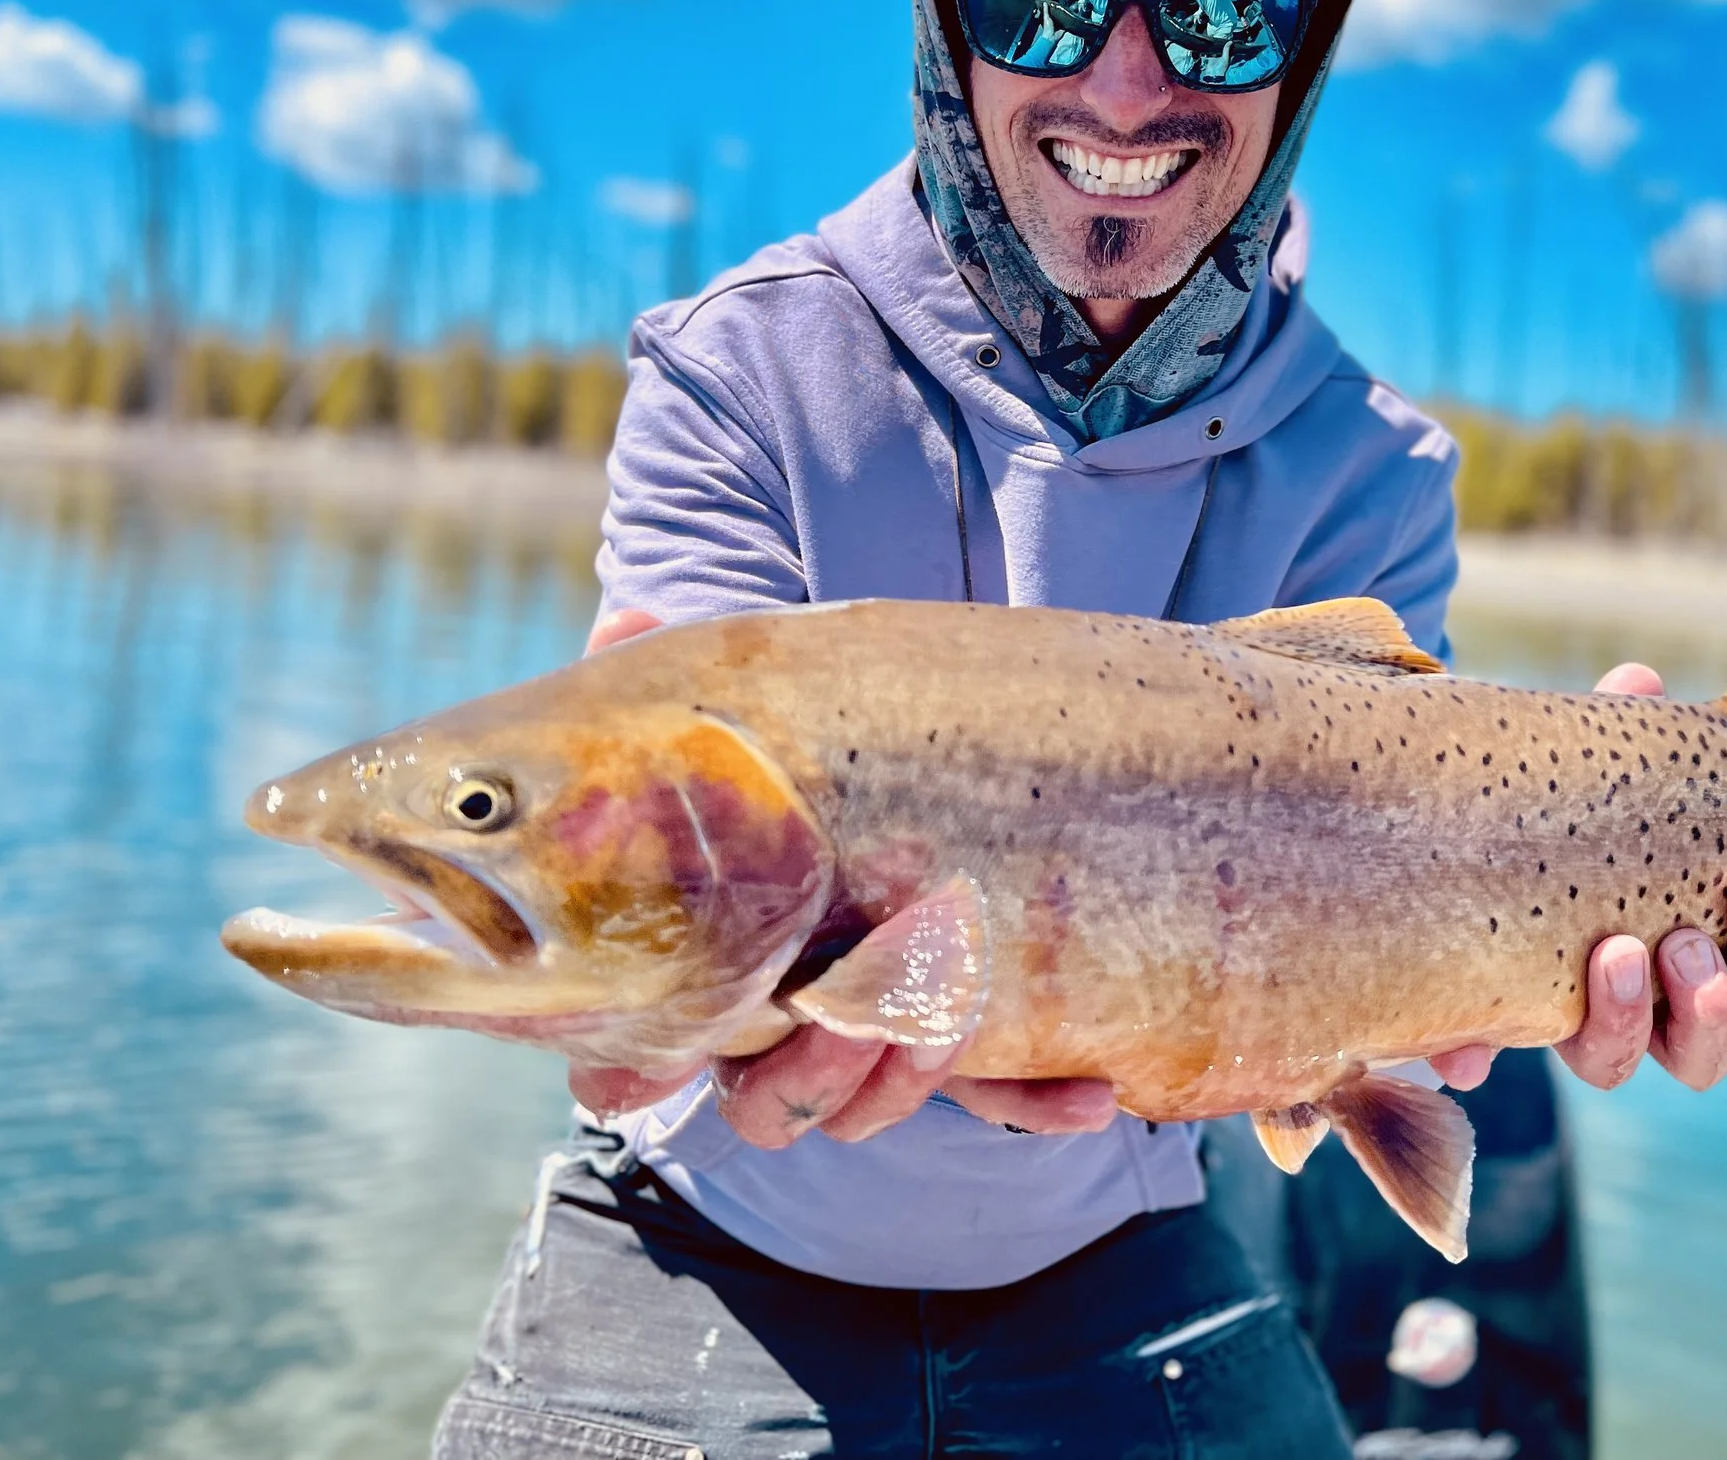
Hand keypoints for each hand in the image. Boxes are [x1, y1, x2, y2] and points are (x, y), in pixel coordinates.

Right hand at [571, 608, 1118, 1143]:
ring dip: (911, 1074)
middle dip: (815, 1070)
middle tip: (856, 1004)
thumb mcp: (727, 721)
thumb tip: (633, 621)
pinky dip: (1040, 1103)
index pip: (638, 1063)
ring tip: (952, 1010)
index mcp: (693, 972)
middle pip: (770, 1102)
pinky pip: (1000, 1095)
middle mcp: (775, 1029)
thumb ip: (678, 688)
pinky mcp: (956, 1039)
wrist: (875, 777)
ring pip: (870, 1106)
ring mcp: (868, 1040)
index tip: (661, 1063)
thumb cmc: (776, 764)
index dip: (641, 1074)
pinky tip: (1093, 1093)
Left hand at [1431, 661, 1726, 1096]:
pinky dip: (1475, 1048)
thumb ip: (1616, 733)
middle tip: (1686, 943)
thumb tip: (1636, 680)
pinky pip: (1492, 1054)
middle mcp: (1647, 1005)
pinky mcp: (1493, 1022)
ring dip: (1622, 1022)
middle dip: (1710, 1006)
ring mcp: (1572, 1020)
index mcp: (1696, 941)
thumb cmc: (1570, 801)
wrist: (1468, 824)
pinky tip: (1462, 1050)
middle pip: (1703, 1050)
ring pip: (1614, 1062)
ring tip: (1615, 955)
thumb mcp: (1595, 768)